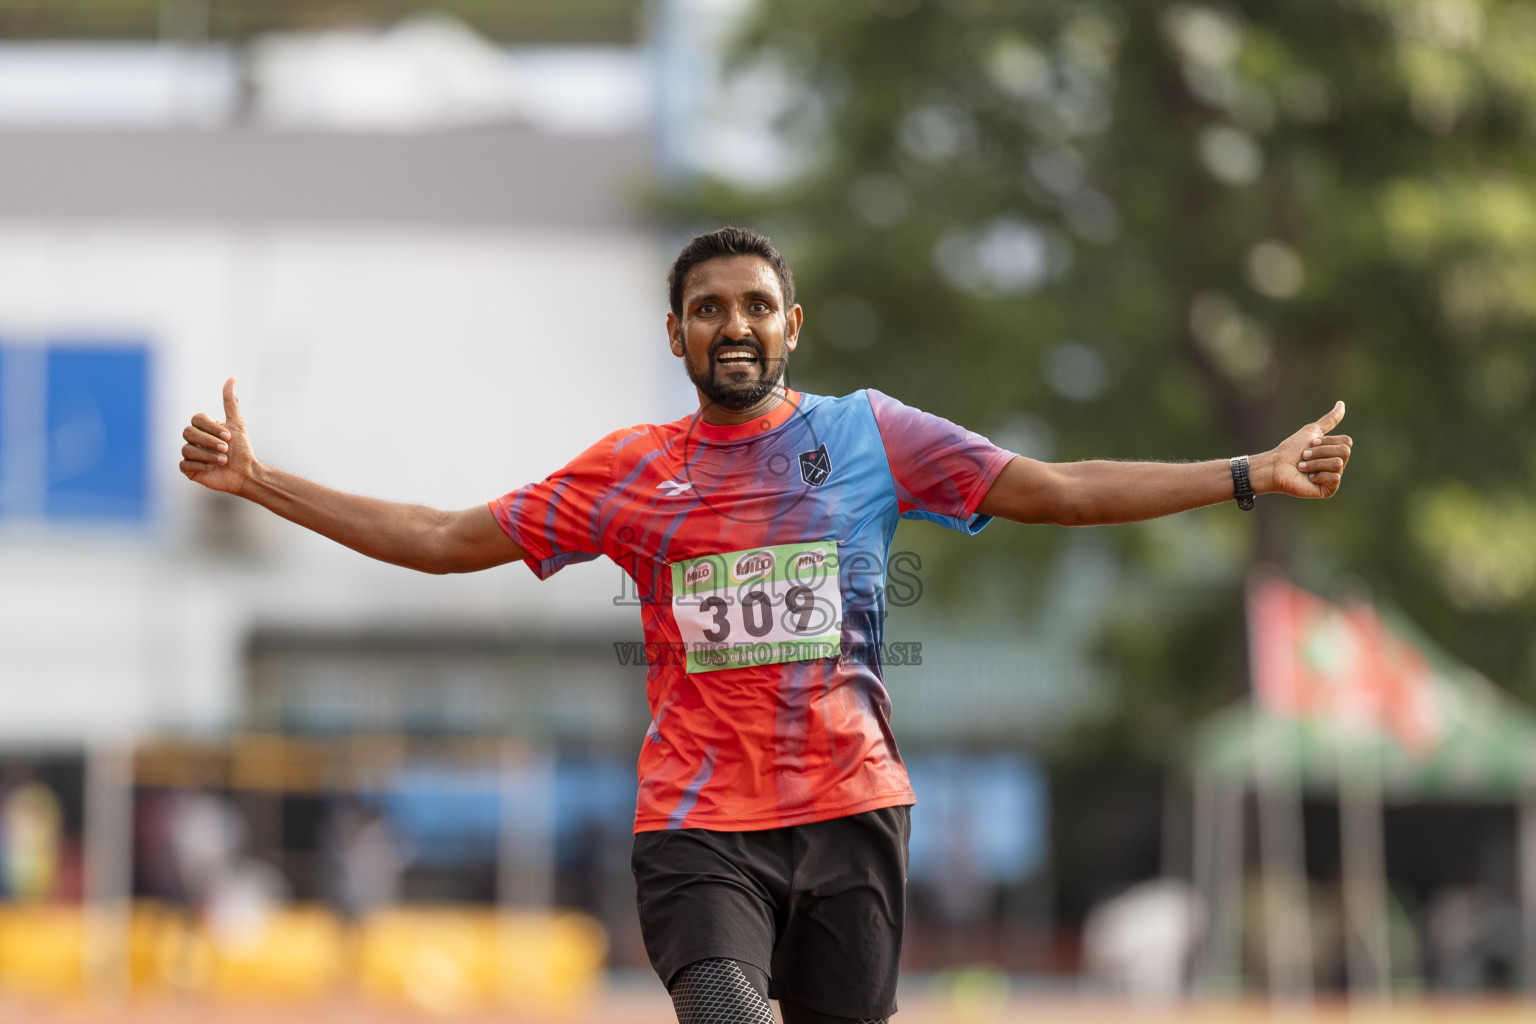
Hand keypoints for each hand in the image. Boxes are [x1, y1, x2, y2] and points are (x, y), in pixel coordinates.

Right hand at [180, 377, 254, 494]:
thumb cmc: (242, 450)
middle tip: (226, 449)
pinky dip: (200, 466)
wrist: (245, 474)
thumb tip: (233, 378)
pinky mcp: (188, 469)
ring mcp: (190, 454)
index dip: (212, 427)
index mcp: (204, 427)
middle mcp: (194, 439)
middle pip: (188, 432)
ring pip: (187, 449)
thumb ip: (230, 402)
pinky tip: (212, 469)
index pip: (197, 419)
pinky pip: (184, 464)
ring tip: (224, 461)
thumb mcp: (237, 424)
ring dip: (208, 455)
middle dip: (209, 441)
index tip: (229, 436)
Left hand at [1262, 400, 1351, 498]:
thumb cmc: (1291, 449)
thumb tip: (1342, 403)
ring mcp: (1333, 478)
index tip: (1310, 443)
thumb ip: (1329, 420)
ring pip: (1338, 464)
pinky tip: (1308, 478)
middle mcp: (1337, 465)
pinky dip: (1318, 475)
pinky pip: (1335, 478)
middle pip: (1345, 451)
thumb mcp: (1311, 431)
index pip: (1346, 442)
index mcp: (1335, 451)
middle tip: (1304, 456)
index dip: (1327, 441)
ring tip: (1302, 467)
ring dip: (1316, 463)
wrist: (1276, 466)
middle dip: (1320, 451)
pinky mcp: (1328, 490)